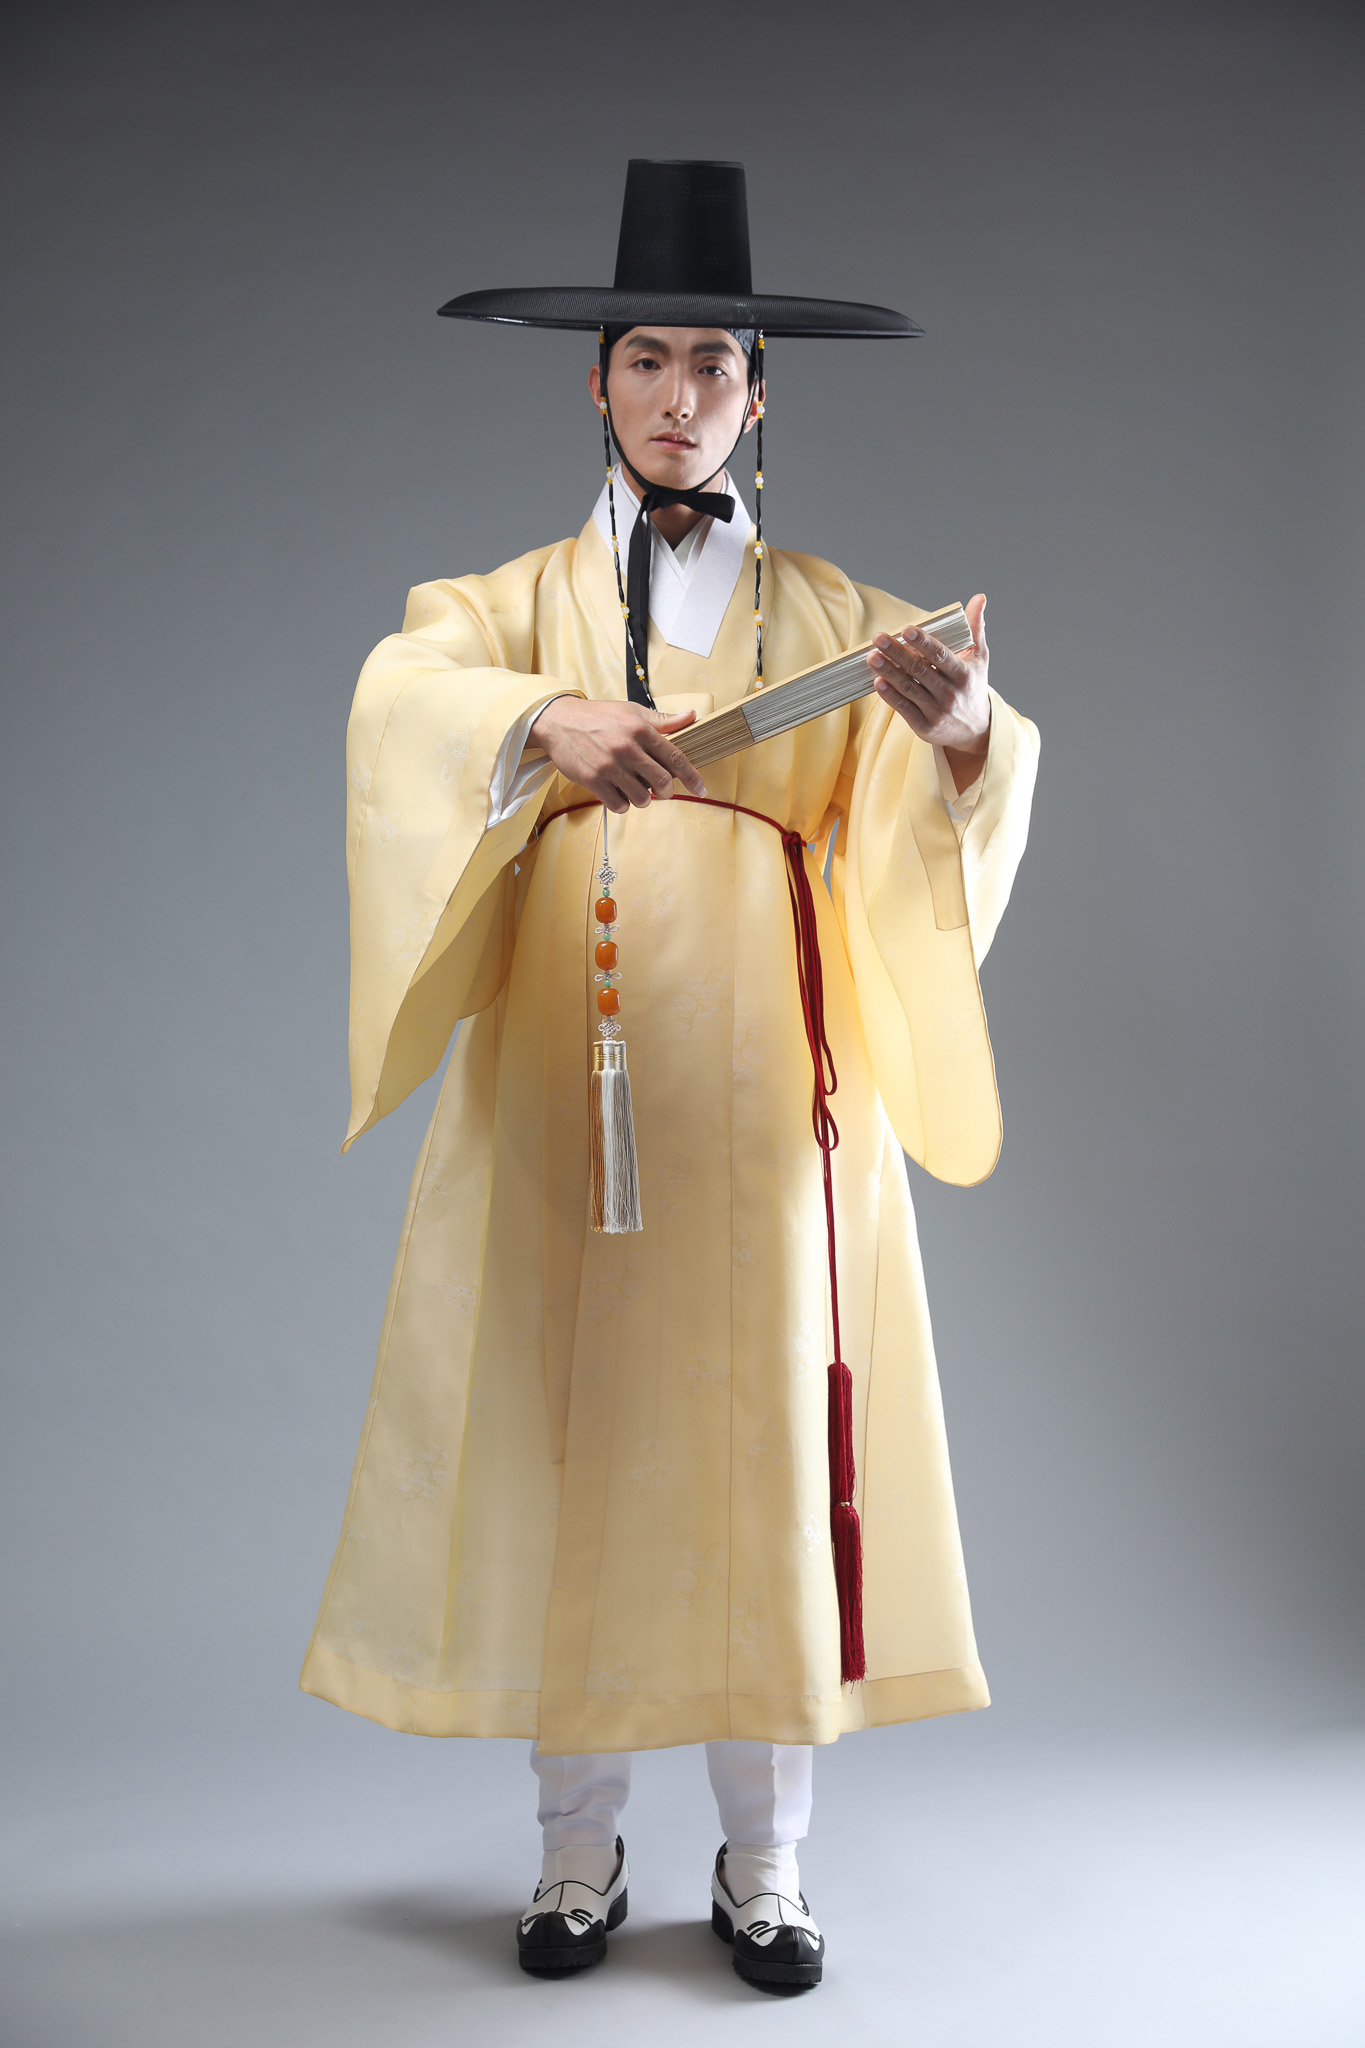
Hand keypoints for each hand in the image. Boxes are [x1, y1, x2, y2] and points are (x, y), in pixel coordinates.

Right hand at [528, 697, 706, 814]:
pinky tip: (619, 793)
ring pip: (642, 798)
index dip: (692, 777)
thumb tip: (692, 716)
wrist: (559, 721)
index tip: (701, 789)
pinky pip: (619, 805)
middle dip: (667, 792)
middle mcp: (626, 748)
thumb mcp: (632, 712)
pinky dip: (624, 804)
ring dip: (644, 799)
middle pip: (662, 782)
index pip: (675, 758)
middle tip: (663, 791)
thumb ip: (663, 720)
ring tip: (637, 790)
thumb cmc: (598, 716)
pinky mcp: (592, 780)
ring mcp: (609, 766)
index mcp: (640, 730)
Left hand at [868, 593, 991, 786]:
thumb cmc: (973, 686)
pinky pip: (904, 709)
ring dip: (888, 672)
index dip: (923, 642)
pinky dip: (890, 696)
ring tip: (872, 657)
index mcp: (964, 675)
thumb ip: (976, 628)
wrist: (975, 730)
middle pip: (919, 671)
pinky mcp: (925, 727)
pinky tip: (877, 682)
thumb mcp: (980, 658)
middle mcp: (951, 694)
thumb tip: (979, 597)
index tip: (906, 629)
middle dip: (897, 653)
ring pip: (908, 689)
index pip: (941, 656)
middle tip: (878, 638)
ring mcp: (937, 712)